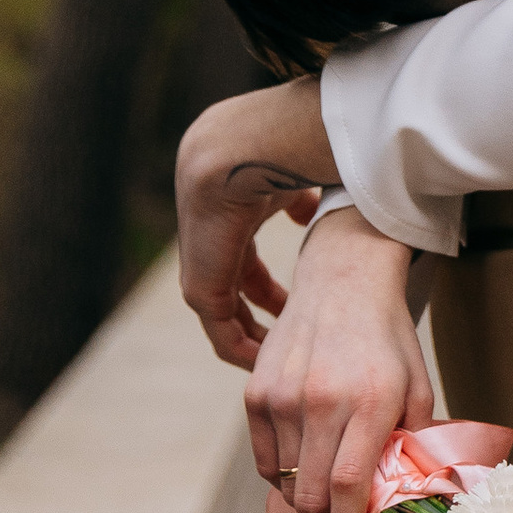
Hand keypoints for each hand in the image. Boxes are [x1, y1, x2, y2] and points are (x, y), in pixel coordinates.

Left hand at [177, 79, 338, 365]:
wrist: (242, 150)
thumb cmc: (280, 154)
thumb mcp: (295, 182)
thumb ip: (303, 202)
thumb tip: (311, 215)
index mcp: (228, 213)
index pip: (246, 259)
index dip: (275, 288)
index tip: (304, 307)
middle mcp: (210, 240)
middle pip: (238, 288)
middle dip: (269, 314)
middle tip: (297, 339)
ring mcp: (202, 264)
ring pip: (229, 316)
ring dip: (259, 338)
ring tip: (289, 358)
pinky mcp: (201, 288)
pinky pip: (222, 334)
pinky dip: (247, 351)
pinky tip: (275, 361)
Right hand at [247, 210, 435, 512]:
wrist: (343, 280)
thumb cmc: (389, 339)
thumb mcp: (418, 386)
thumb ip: (415, 443)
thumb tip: (415, 502)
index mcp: (371, 402)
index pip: (349, 488)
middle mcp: (321, 400)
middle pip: (311, 495)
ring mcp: (282, 396)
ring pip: (285, 482)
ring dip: (306, 504)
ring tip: (328, 502)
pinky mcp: (255, 392)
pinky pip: (265, 458)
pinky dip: (283, 476)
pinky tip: (305, 471)